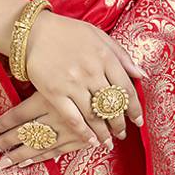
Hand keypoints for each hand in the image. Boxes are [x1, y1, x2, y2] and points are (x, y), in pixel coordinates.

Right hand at [0, 10, 145, 168]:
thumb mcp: (99, 35)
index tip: (138, 121)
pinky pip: (73, 119)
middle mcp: (91, 72)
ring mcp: (73, 84)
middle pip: (112, 106)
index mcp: (105, 57)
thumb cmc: (68, 32)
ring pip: (95, 116)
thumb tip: (142, 75)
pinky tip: (90, 141)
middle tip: (122, 133)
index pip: (127, 89)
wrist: (32, 32)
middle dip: (120, 124)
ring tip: (108, 142)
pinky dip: (84, 133)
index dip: (135, 109)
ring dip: (104, 132)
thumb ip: (121, 55)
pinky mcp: (54, 93)